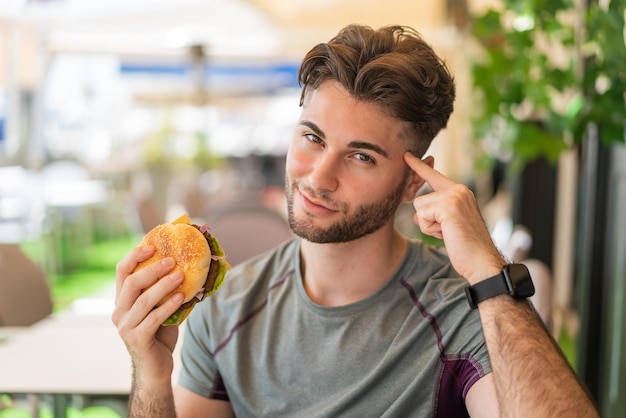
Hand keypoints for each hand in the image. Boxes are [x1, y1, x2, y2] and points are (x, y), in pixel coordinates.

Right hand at [112, 245, 184, 385]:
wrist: (156, 368)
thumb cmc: (160, 334)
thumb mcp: (160, 308)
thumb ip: (165, 291)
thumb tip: (186, 267)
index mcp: (122, 301)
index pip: (121, 272)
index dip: (134, 256)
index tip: (151, 246)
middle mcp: (119, 312)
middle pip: (132, 283)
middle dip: (153, 269)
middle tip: (172, 261)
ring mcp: (125, 326)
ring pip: (144, 300)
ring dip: (164, 285)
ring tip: (181, 276)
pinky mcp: (137, 339)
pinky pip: (153, 318)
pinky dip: (168, 306)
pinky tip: (181, 298)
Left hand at [404, 152, 504, 283]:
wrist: (481, 261)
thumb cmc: (465, 247)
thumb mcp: (448, 225)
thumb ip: (434, 213)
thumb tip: (414, 214)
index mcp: (460, 192)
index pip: (434, 176)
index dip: (419, 167)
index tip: (406, 155)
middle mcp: (458, 190)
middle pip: (420, 200)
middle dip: (427, 220)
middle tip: (448, 231)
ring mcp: (454, 196)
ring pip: (419, 208)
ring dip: (428, 225)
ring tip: (448, 232)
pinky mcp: (448, 206)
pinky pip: (421, 216)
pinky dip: (429, 229)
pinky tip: (447, 234)